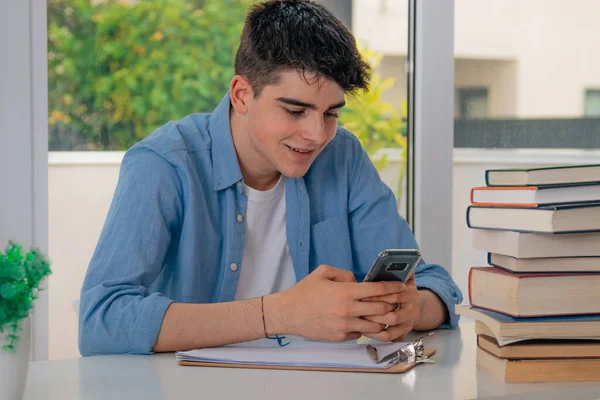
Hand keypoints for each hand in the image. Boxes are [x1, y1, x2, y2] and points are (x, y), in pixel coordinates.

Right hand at [269, 265, 404, 341]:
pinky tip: (362, 321)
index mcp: (345, 292)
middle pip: (382, 310)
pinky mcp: (341, 336)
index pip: (378, 290)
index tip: (401, 287)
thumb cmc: (304, 291)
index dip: (393, 288)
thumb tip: (358, 281)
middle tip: (396, 301)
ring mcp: (345, 325)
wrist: (287, 313)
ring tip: (382, 314)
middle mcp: (348, 310)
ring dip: (381, 320)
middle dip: (392, 305)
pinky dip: (364, 327)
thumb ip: (344, 274)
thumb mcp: (323, 272)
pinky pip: (360, 333)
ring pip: (375, 326)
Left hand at [360, 274, 421, 341]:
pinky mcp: (402, 334)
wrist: (413, 308)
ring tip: (361, 318)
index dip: (377, 296)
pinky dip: (376, 335)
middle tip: (358, 309)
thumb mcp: (405, 279)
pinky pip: (388, 337)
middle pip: (391, 314)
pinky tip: (365, 329)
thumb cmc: (403, 292)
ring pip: (389, 327)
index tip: (363, 296)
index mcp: (411, 294)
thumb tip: (398, 260)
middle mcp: (412, 311)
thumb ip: (402, 270)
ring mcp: (408, 324)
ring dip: (374, 323)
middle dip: (374, 312)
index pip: (393, 296)